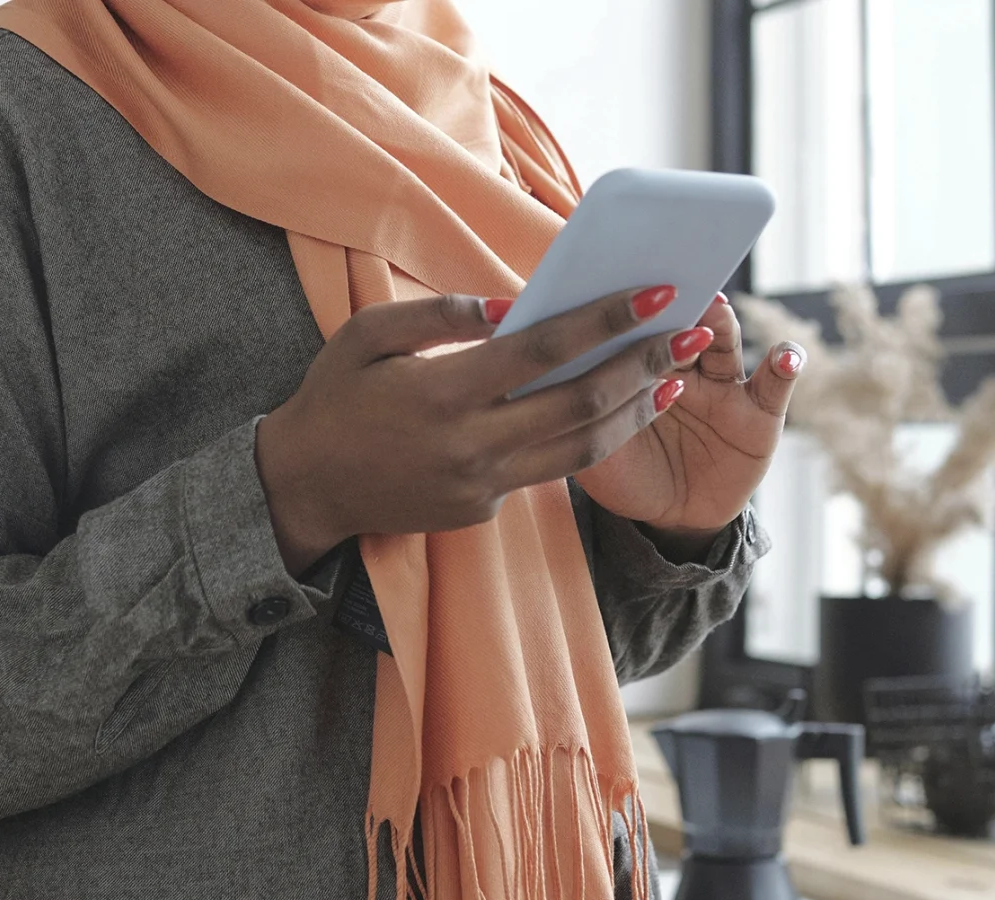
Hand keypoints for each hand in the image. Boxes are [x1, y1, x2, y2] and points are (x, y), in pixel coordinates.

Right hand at [255, 287, 700, 574]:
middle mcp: (469, 446)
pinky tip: (615, 410)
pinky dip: (588, 439)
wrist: (304, 487)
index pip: (542, 351)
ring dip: (634, 411)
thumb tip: (509, 305)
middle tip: (689, 330)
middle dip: (643, 364)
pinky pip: (545, 471)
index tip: (656, 293)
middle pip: (579, 404)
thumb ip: (435, 315)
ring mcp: (479, 486)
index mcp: (441, 393)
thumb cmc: (334, 398)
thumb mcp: (364, 336)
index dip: (606, 321)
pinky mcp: (481, 511)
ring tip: (673, 377)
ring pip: (579, 449)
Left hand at [574, 294, 804, 556]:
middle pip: (678, 321)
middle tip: (663, 283)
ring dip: (720, 322)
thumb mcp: (589, 439)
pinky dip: (785, 366)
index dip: (620, 302)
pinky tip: (784, 357)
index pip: (631, 322)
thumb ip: (573, 402)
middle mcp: (681, 363)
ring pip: (724, 341)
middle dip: (673, 300)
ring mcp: (722, 386)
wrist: (667, 518)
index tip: (607, 273)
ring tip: (714, 307)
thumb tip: (532, 364)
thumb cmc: (621, 471)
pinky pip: (776, 386)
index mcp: (635, 362)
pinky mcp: (759, 415)